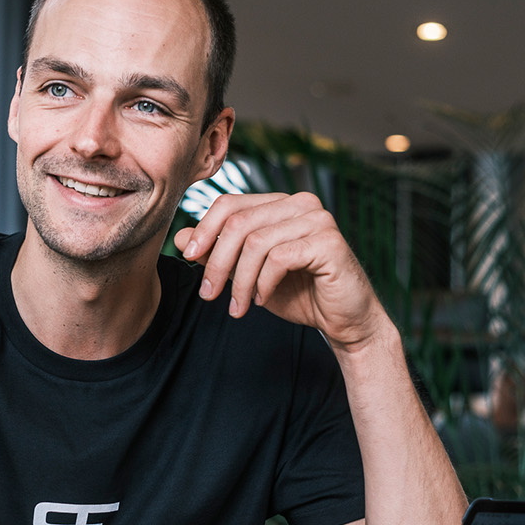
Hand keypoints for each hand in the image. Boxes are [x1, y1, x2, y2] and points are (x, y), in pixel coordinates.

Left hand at [173, 192, 392, 351]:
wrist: (343, 321)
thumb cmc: (299, 294)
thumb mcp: (248, 273)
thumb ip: (218, 253)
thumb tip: (181, 239)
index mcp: (280, 204)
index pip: (230, 204)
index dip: (204, 229)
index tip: (189, 258)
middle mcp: (300, 203)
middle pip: (239, 222)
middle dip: (217, 261)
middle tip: (209, 294)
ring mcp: (317, 219)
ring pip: (256, 242)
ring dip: (239, 281)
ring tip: (239, 306)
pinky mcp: (329, 242)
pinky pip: (279, 258)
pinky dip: (263, 283)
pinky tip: (263, 299)